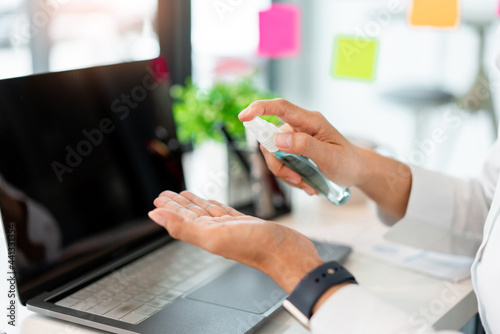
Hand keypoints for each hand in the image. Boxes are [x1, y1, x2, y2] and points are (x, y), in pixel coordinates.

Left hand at [148, 190, 323, 293]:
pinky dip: (217, 206)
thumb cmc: (255, 248)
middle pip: (192, 214)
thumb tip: (155, 215)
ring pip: (208, 212)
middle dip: (179, 204)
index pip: (182, 218)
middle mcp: (217, 231)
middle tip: (167, 194)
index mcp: (206, 234)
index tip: (159, 199)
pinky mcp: (247, 224)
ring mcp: (232, 228)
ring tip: (186, 195)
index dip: (170, 208)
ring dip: (196, 203)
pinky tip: (214, 203)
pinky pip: (227, 213)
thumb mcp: (213, 236)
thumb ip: (183, 227)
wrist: (287, 253)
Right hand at [239, 99, 365, 193]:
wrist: (356, 170)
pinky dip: (290, 177)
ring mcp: (295, 139)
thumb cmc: (348, 162)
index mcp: (310, 121)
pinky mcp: (294, 150)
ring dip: (286, 174)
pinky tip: (306, 183)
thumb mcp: (329, 157)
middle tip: (296, 180)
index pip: (281, 108)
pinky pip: (281, 163)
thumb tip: (278, 139)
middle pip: (271, 140)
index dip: (260, 109)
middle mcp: (299, 127)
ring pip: (274, 155)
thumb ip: (305, 146)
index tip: (244, 117)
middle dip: (279, 164)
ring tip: (306, 184)